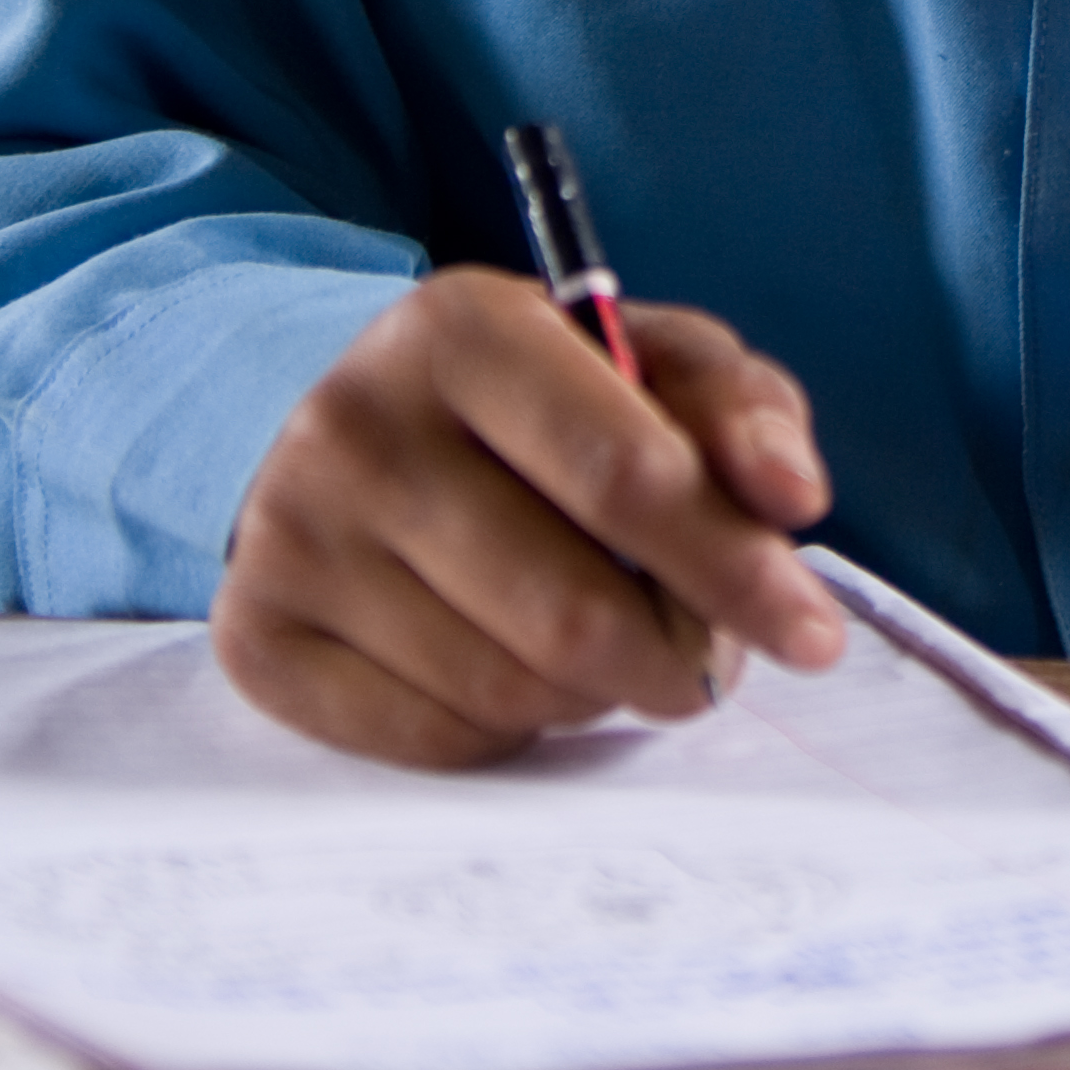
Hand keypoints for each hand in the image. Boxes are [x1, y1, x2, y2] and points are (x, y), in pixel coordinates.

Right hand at [211, 267, 843, 767]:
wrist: (348, 428)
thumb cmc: (540, 399)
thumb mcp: (651, 362)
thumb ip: (742, 412)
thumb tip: (792, 499)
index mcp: (461, 327)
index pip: (627, 476)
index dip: (736, 568)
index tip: (813, 633)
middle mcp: (355, 423)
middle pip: (573, 611)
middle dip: (675, 654)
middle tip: (706, 656)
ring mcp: (292, 536)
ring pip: (509, 690)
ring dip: (599, 694)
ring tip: (610, 642)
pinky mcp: (256, 639)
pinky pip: (437, 742)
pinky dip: (512, 728)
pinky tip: (516, 666)